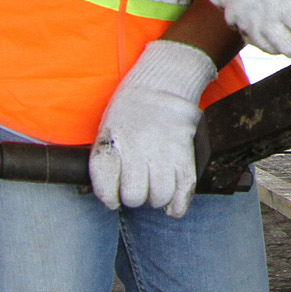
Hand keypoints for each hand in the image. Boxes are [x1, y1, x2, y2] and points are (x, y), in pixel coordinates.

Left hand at [89, 40, 215, 216]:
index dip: (108, 197)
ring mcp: (163, 152)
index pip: (106, 186)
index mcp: (113, 143)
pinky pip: (184, 189)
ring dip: (156, 198)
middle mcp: (137, 149)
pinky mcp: (184, 153)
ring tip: (155, 188)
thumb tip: (112, 195)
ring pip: (160, 196)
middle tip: (137, 186)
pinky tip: (172, 207)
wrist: (162, 84)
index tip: (112, 196)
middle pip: (134, 196)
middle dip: (134, 197)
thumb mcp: (107, 129)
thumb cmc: (131, 109)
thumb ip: (107, 160)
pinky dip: (178, 205)